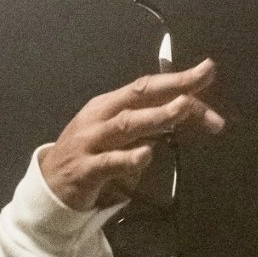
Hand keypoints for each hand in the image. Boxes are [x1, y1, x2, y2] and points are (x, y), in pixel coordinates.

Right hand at [37, 60, 226, 212]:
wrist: (50, 185)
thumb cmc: (93, 156)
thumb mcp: (123, 136)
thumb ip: (153, 125)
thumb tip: (192, 112)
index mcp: (111, 105)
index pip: (148, 87)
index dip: (177, 79)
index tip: (207, 71)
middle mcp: (101, 117)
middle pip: (139, 96)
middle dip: (172, 87)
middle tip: (202, 81)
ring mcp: (91, 141)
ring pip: (126, 124)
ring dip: (157, 115)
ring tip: (183, 107)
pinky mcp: (85, 170)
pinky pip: (109, 162)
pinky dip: (128, 158)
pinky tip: (146, 154)